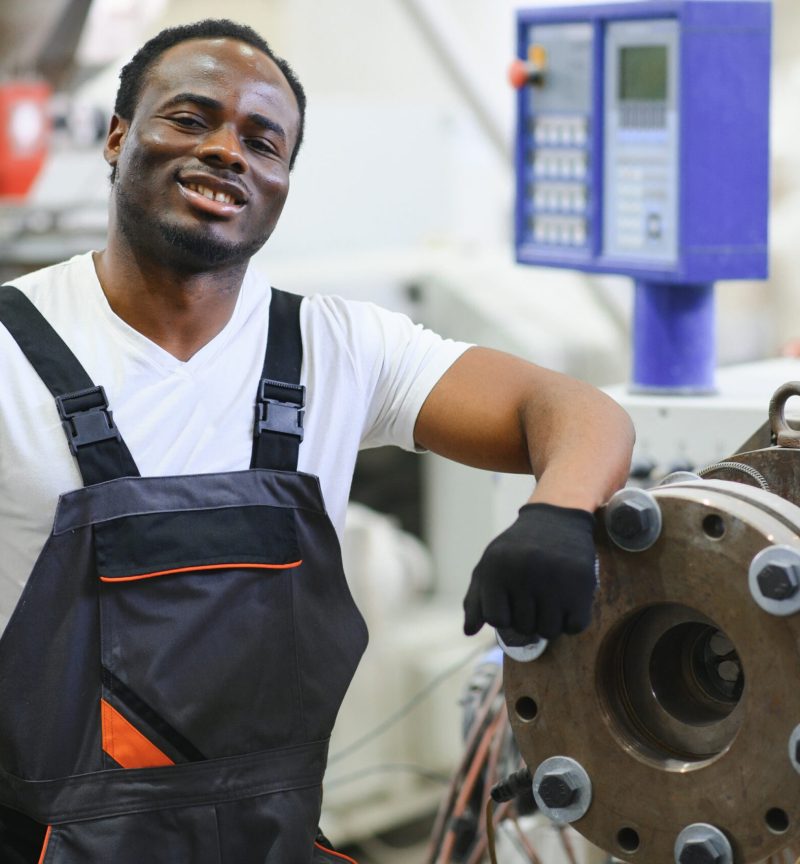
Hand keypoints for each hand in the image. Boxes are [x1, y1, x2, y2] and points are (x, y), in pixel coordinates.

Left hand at [463, 502, 595, 640]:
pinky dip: (571, 621)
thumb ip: (475, 599)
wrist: (556, 518)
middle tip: (533, 597)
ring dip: (549, 622)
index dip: (504, 615)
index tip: (510, 601)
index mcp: (497, 570)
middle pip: (524, 628)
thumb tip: (469, 632)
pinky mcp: (581, 585)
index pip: (497, 620)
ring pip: (549, 631)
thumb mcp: (489, 565)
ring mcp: (554, 581)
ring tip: (549, 601)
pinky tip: (567, 602)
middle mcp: (524, 575)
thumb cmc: (518, 548)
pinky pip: (575, 626)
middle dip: (527, 618)